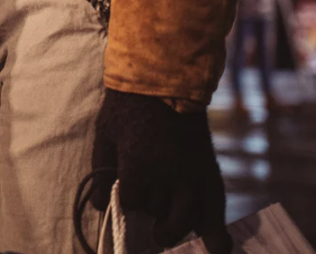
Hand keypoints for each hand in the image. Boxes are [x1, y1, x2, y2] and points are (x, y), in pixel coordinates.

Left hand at [91, 88, 231, 253]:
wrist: (165, 79)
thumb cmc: (128, 105)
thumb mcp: (105, 134)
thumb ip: (101, 171)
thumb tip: (99, 206)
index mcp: (140, 163)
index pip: (132, 201)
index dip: (127, 198)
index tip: (125, 190)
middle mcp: (169, 174)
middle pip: (158, 212)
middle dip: (148, 213)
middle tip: (144, 210)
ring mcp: (192, 174)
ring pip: (185, 218)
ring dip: (174, 227)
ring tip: (163, 233)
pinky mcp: (209, 169)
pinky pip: (216, 206)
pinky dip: (217, 231)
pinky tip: (217, 247)